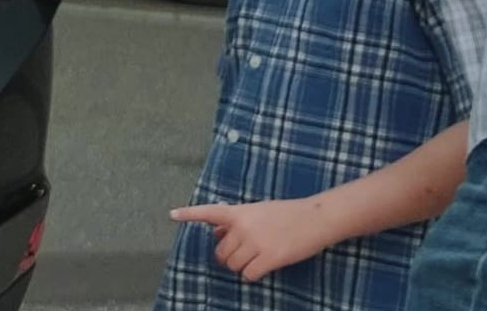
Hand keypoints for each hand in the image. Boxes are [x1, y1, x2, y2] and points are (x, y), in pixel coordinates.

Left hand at [171, 198, 346, 281]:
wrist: (314, 218)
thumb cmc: (286, 213)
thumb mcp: (258, 211)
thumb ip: (236, 221)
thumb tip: (215, 233)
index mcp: (240, 212)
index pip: (210, 212)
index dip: (189, 214)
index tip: (172, 215)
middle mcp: (243, 227)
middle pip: (221, 252)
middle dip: (229, 257)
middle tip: (244, 253)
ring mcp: (255, 243)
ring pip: (234, 265)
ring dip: (242, 266)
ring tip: (258, 257)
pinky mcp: (269, 258)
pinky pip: (248, 275)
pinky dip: (253, 275)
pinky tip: (264, 266)